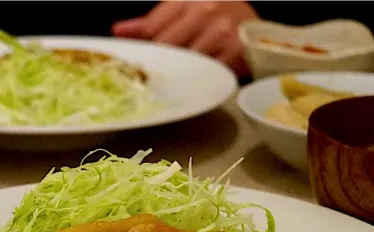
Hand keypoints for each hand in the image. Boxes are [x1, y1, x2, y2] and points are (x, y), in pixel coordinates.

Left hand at [112, 1, 256, 73]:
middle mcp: (205, 10)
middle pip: (165, 47)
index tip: (130, 59)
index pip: (152, 27)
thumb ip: (151, 22)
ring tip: (175, 78)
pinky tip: (197, 79)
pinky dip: (199, 79)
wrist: (255, 25)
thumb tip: (118, 31)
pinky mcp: (235, 53)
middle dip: (157, 63)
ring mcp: (222, 32)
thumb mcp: (183, 9)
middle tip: (150, 77)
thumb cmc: (214, 15)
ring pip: (185, 63)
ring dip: (177, 74)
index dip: (139, 46)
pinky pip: (207, 74)